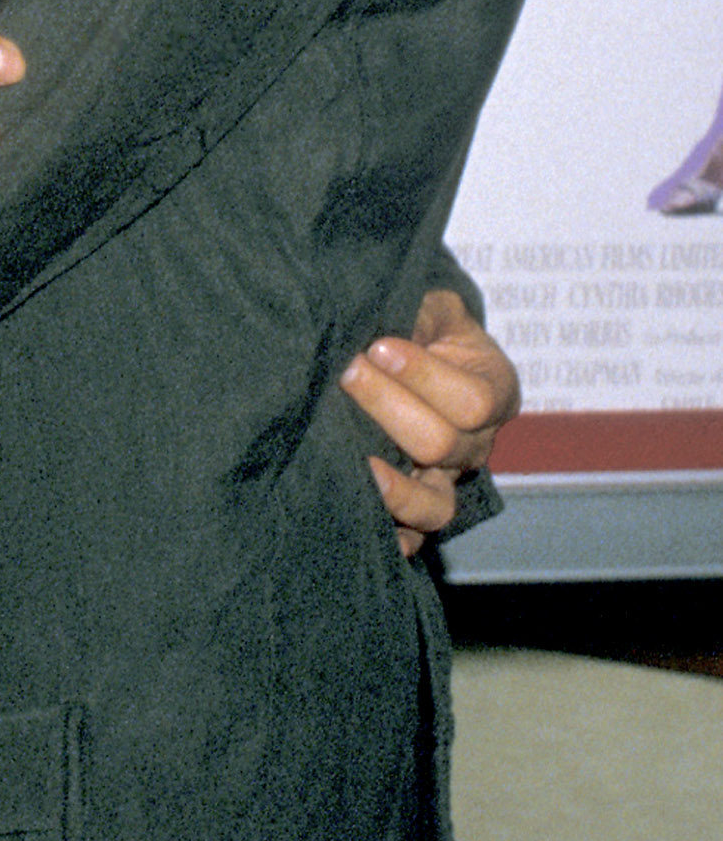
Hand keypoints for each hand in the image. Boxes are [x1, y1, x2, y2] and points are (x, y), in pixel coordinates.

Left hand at [341, 285, 518, 556]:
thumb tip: (391, 322)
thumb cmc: (425, 320)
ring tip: (360, 463)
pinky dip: (396, 538)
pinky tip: (369, 526)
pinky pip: (415, 536)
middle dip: (388, 407)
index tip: (377, 346)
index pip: (472, 401)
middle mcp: (476, 442)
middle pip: (444, 446)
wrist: (414, 344)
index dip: (424, 377)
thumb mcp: (434, 303)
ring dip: (397, 488)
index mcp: (493, 389)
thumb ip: (422, 308)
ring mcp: (447, 477)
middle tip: (346, 373)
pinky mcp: (416, 499)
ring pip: (436, 505)